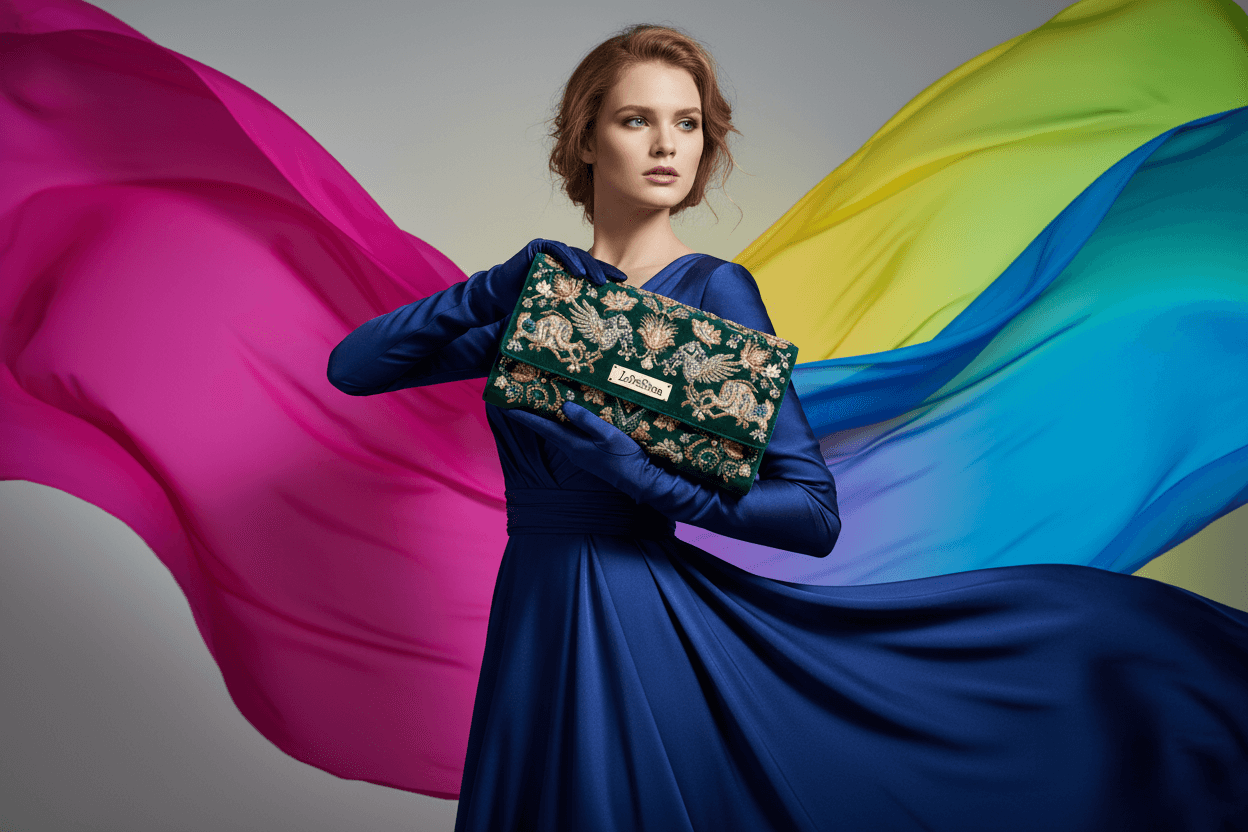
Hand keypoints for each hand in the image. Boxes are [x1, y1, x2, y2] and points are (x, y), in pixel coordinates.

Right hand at [470, 239, 626, 319]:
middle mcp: (562, 258)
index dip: (608, 274)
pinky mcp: (538, 247)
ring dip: (588, 266)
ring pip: (575, 254)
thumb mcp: (556, 306)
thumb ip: (571, 306)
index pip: (592, 270)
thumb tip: (595, 325)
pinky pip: (556, 249)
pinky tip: (578, 272)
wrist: (500, 298)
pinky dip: (568, 259)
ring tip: (599, 280)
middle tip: (614, 283)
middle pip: (587, 261)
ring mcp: (550, 250)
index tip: (624, 283)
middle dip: (602, 271)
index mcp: (568, 269)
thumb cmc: (528, 302)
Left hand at [500, 402, 650, 493]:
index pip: (543, 427)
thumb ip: (586, 420)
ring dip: (546, 419)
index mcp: (573, 445)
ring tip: (538, 403)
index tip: (506, 406)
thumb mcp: (607, 435)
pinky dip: (561, 424)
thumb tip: (565, 406)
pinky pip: (569, 435)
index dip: (525, 417)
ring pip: (557, 432)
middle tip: (519, 400)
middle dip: (532, 416)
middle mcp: (571, 450)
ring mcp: (579, 453)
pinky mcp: (588, 454)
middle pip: (546, 429)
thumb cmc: (624, 457)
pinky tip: (565, 416)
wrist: (639, 480)